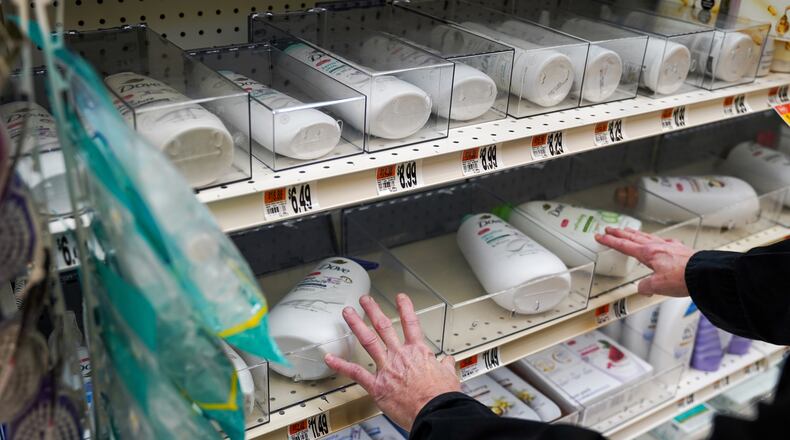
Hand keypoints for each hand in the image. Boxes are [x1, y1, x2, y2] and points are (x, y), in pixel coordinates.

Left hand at [324, 294, 459, 429]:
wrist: (434, 411)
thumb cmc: (441, 397)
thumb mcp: (449, 376)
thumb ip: (445, 366)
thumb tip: (448, 362)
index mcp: (418, 352)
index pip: (411, 324)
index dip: (405, 308)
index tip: (400, 298)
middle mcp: (400, 356)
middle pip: (384, 327)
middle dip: (373, 311)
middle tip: (365, 301)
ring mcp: (387, 368)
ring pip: (368, 341)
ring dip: (356, 325)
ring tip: (348, 313)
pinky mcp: (377, 385)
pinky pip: (355, 372)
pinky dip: (341, 365)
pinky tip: (330, 358)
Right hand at [595, 227, 694, 296]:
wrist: (704, 273)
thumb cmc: (683, 277)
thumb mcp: (657, 286)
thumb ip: (646, 287)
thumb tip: (643, 288)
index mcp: (647, 253)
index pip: (623, 245)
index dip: (610, 241)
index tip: (601, 236)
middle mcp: (657, 246)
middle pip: (633, 237)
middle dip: (619, 233)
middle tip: (610, 229)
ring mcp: (669, 246)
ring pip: (647, 237)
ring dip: (635, 233)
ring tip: (629, 231)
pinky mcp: (680, 249)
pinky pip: (663, 241)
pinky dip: (656, 239)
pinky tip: (659, 241)